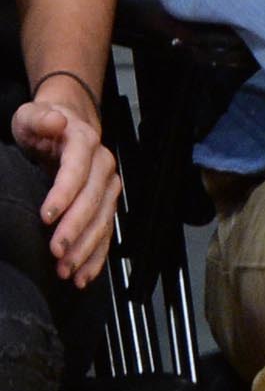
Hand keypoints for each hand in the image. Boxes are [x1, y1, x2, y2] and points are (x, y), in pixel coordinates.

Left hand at [13, 92, 120, 285]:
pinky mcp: (106, 204)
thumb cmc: (44, 124)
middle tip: (56, 252)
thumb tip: (56, 121)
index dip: (64, 195)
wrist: (68, 126)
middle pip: (93, 201)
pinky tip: (84, 275)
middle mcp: (102, 166)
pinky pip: (106, 233)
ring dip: (86, 249)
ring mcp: (107, 186)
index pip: (77, 171)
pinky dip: (96, 257)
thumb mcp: (31, 115)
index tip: (46, 217)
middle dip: (76, 229)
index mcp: (84, 142)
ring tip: (66, 270)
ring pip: (103, 221)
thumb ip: (40, 118)